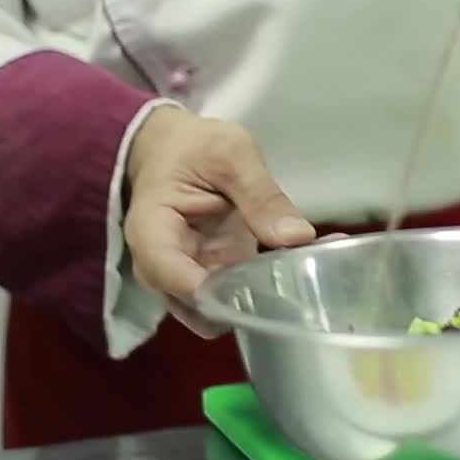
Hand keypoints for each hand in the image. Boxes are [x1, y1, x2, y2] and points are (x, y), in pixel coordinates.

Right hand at [123, 107, 315, 337]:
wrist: (173, 149)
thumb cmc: (192, 147)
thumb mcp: (231, 156)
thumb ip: (262, 196)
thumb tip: (298, 237)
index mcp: (153, 231)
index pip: (170, 274)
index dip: (210, 293)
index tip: (258, 292)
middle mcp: (162, 266)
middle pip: (195, 307)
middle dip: (243, 306)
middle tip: (297, 289)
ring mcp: (189, 276)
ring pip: (218, 312)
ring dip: (259, 303)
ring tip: (306, 281)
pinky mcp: (213, 276)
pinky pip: (236, 297)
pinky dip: (267, 291)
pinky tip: (304, 272)